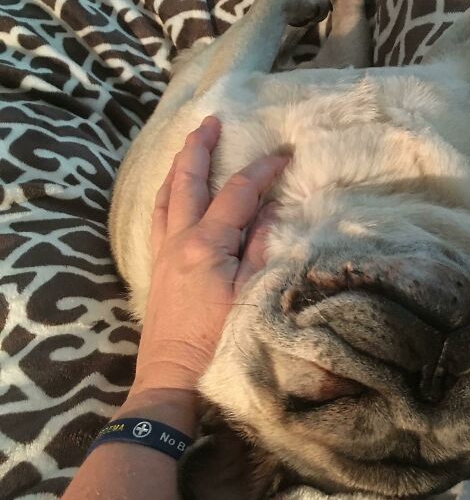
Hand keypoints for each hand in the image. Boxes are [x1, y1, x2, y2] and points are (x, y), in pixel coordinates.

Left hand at [130, 115, 287, 397]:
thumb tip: (270, 210)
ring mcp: (162, 253)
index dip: (262, 170)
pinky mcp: (155, 267)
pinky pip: (157, 217)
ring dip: (178, 167)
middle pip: (187, 181)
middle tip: (211, 121)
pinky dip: (166, 195)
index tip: (283, 154)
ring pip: (165, 196)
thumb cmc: (218, 342)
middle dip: (200, 148)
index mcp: (206, 244)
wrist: (172, 378)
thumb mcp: (251, 295)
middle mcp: (179, 240)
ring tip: (189, 147)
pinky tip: (171, 194)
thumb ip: (260, 249)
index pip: (238, 194)